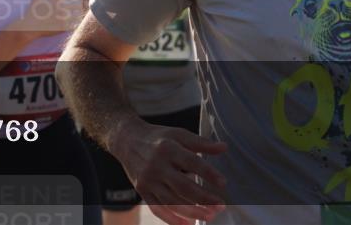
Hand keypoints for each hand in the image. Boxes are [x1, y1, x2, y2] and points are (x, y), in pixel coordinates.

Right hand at [9, 0, 87, 39]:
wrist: (29, 27)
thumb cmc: (33, 10)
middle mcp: (61, 8)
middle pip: (79, 4)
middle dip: (85, 3)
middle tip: (88, 3)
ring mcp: (62, 18)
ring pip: (79, 15)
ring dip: (83, 12)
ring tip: (85, 11)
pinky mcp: (63, 28)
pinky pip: (75, 24)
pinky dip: (79, 22)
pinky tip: (79, 20)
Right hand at [111, 119, 227, 224]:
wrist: (126, 140)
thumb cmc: (158, 138)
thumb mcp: (178, 134)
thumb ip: (201, 143)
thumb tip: (224, 148)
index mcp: (168, 148)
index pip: (191, 162)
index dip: (208, 173)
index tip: (223, 183)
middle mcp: (157, 165)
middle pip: (182, 186)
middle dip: (203, 199)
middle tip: (221, 206)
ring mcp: (148, 180)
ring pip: (172, 201)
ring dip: (192, 212)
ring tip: (210, 216)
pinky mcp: (142, 191)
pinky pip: (158, 209)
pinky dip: (172, 219)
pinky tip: (187, 224)